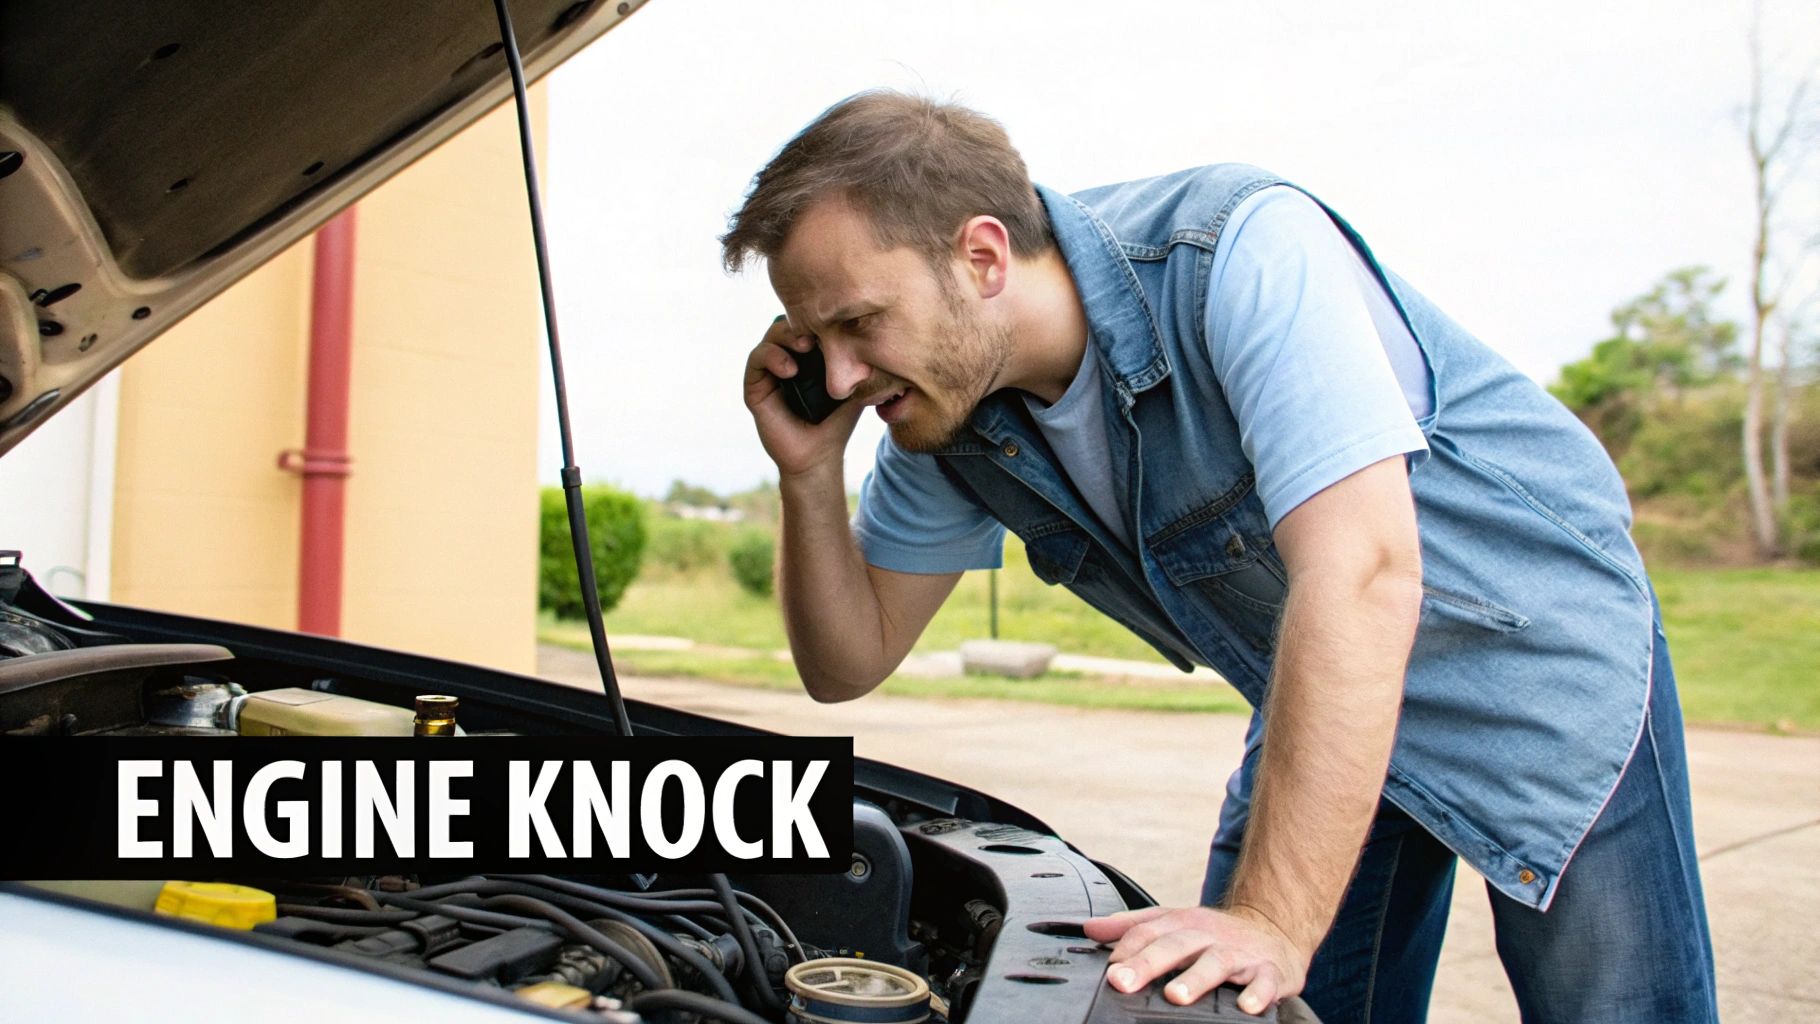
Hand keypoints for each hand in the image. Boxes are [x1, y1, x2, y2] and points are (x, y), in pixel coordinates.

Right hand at [743, 316, 865, 478]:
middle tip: (818, 332)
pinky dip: (771, 357)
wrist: (821, 454)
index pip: (805, 324)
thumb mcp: (853, 385)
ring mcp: (768, 374)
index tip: (835, 322)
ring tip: (806, 345)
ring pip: (769, 339)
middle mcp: (784, 361)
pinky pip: (756, 361)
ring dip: (786, 336)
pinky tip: (791, 370)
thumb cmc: (839, 420)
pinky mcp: (754, 388)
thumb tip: (872, 330)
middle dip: (800, 324)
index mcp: (805, 356)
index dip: (816, 319)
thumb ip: (857, 359)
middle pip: (786, 326)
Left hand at [1082, 905, 1307, 1015]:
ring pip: (1216, 962)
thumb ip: (1132, 926)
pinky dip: (1257, 994)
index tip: (1109, 970)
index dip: (1126, 949)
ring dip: (1195, 978)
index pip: (1148, 931)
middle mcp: (1208, 936)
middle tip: (1124, 982)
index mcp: (1183, 923)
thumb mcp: (1174, 922)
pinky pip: (1264, 982)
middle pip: (1175, 945)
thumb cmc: (1215, 935)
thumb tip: (1090, 928)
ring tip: (1175, 995)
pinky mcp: (1269, 972)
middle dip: (1148, 962)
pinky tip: (1245, 1007)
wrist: (1273, 931)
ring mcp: (1239, 953)